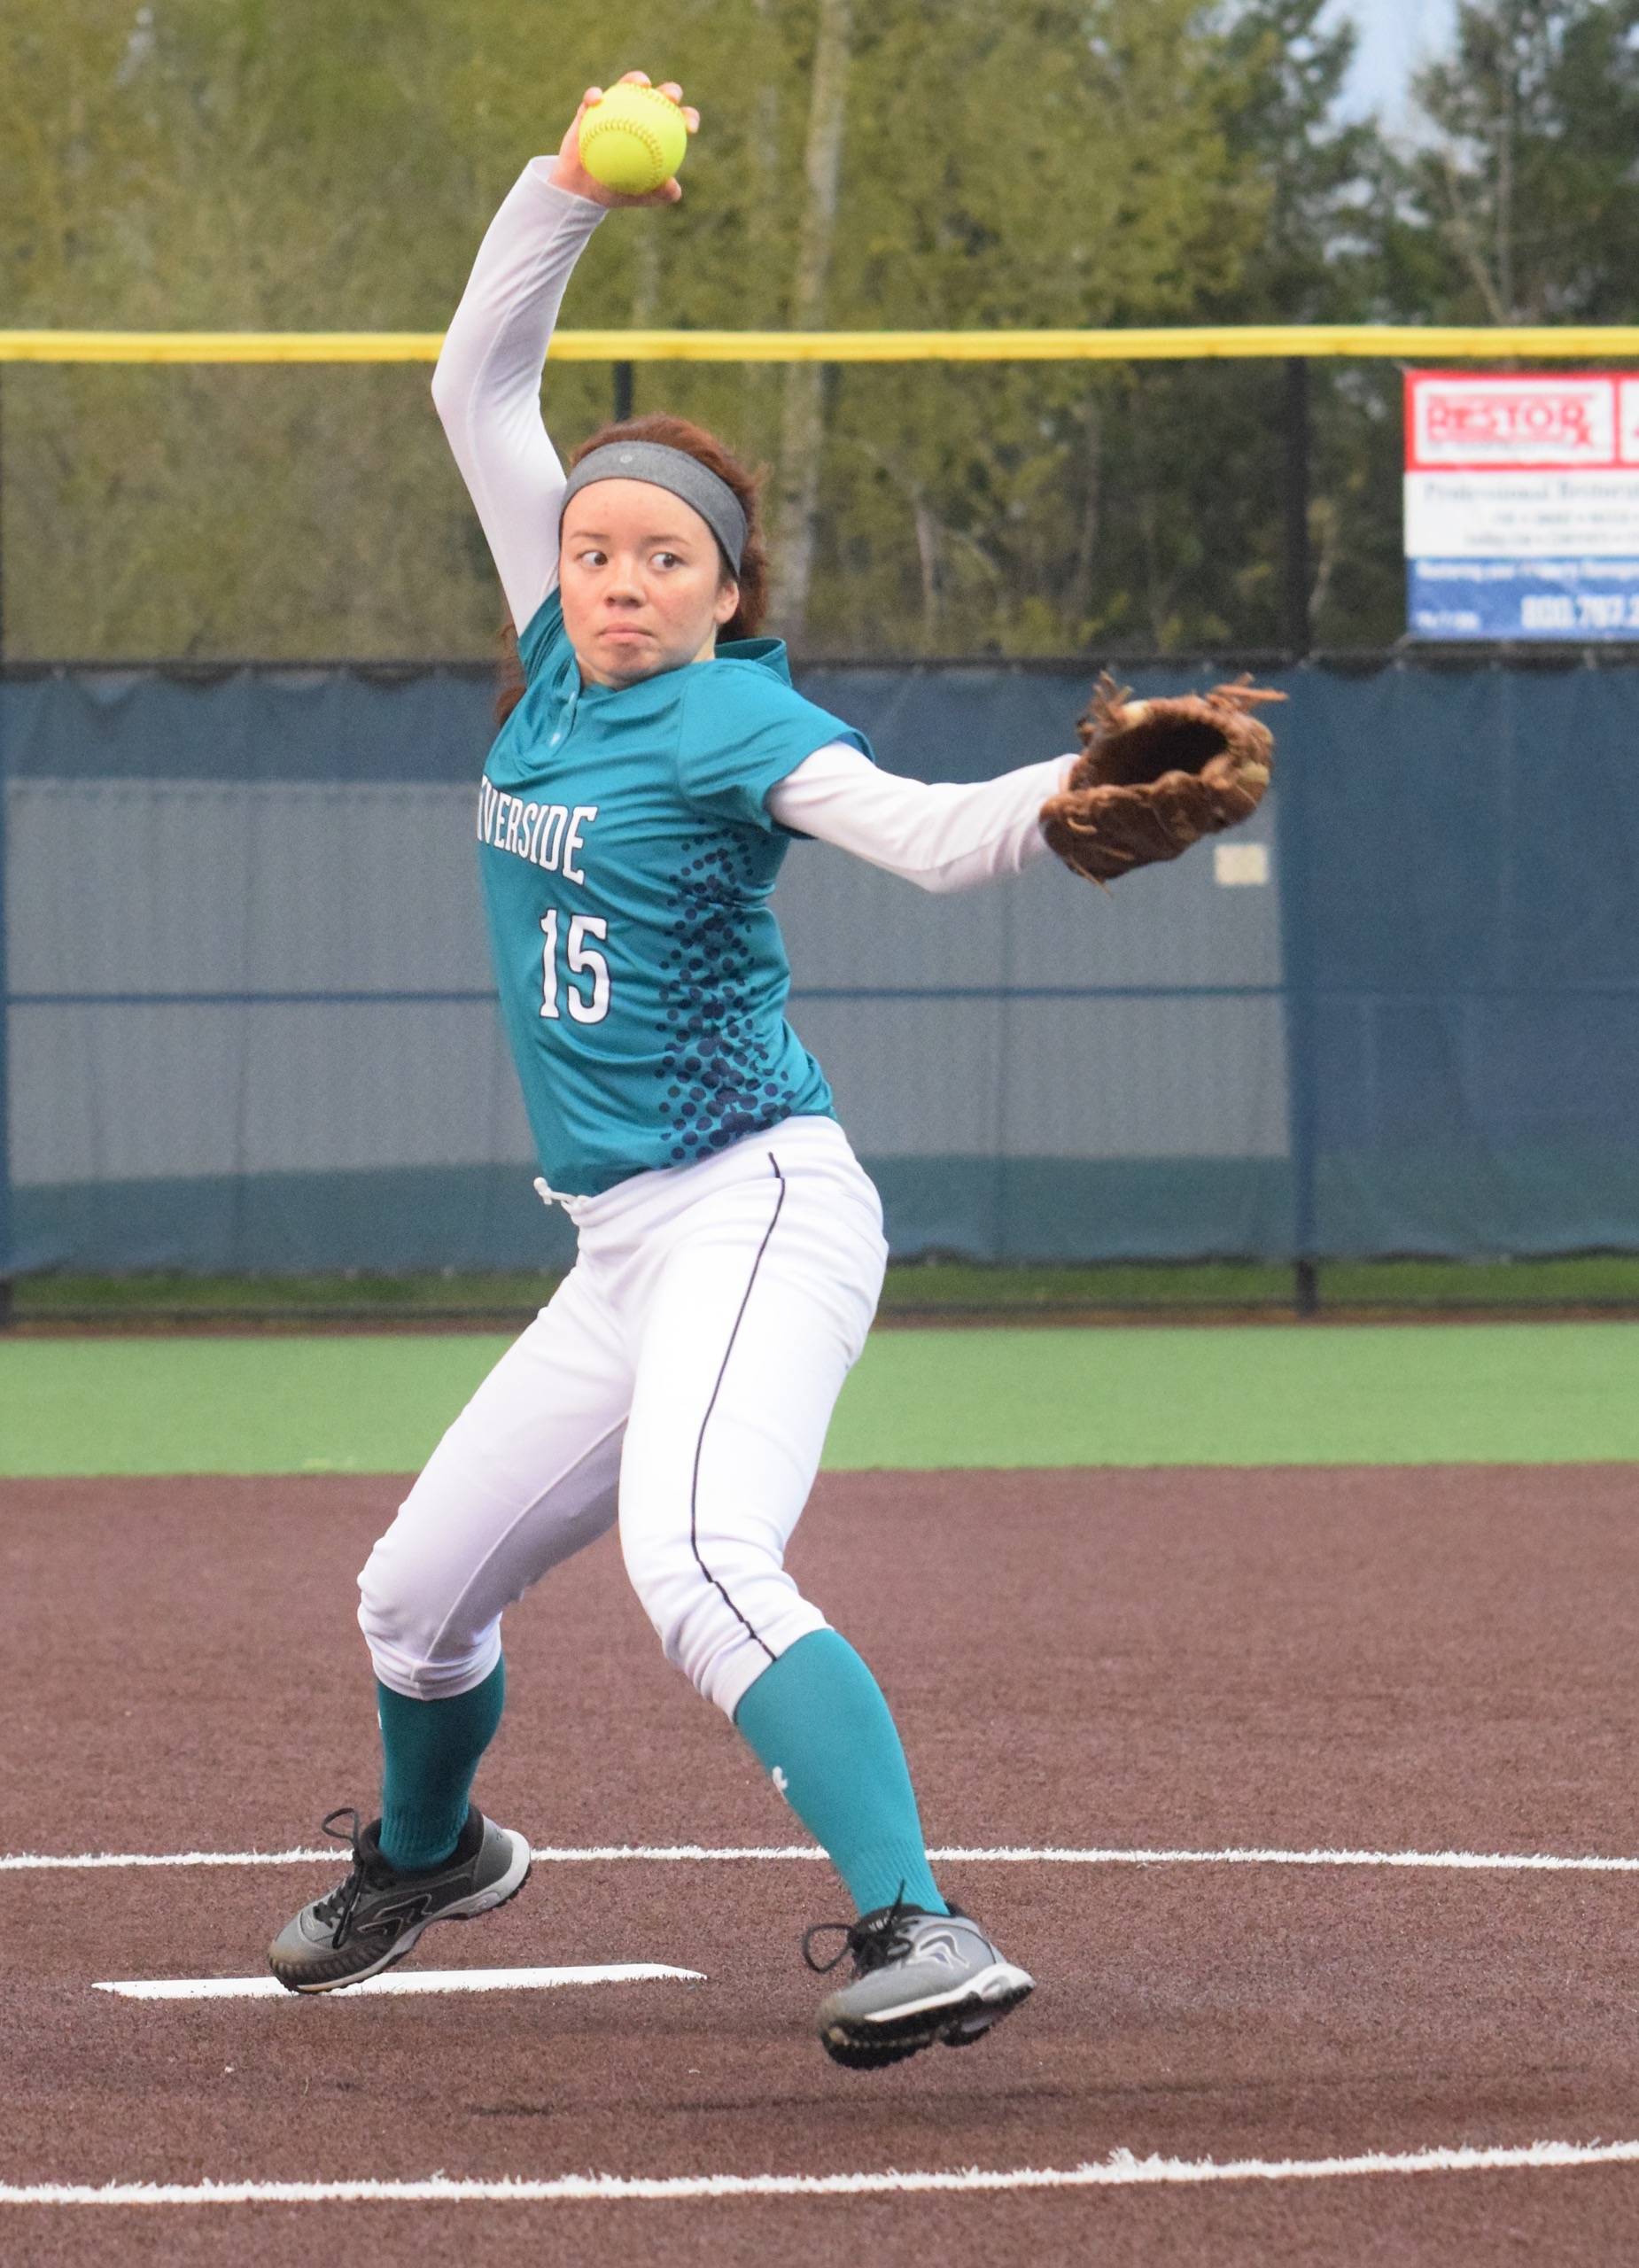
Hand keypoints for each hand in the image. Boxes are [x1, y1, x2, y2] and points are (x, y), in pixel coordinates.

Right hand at [550, 71, 698, 206]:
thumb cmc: (616, 190)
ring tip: (643, 84)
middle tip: (671, 99)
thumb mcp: (640, 197)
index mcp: (655, 133)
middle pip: (660, 96)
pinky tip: (596, 99)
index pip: (677, 121)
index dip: (688, 118)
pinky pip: (592, 98)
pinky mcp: (592, 107)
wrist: (583, 189)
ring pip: (629, 86)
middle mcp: (639, 115)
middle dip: (671, 91)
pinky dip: (594, 95)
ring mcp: (616, 107)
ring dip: (636, 79)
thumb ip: (659, 194)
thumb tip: (673, 187)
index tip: (690, 128)